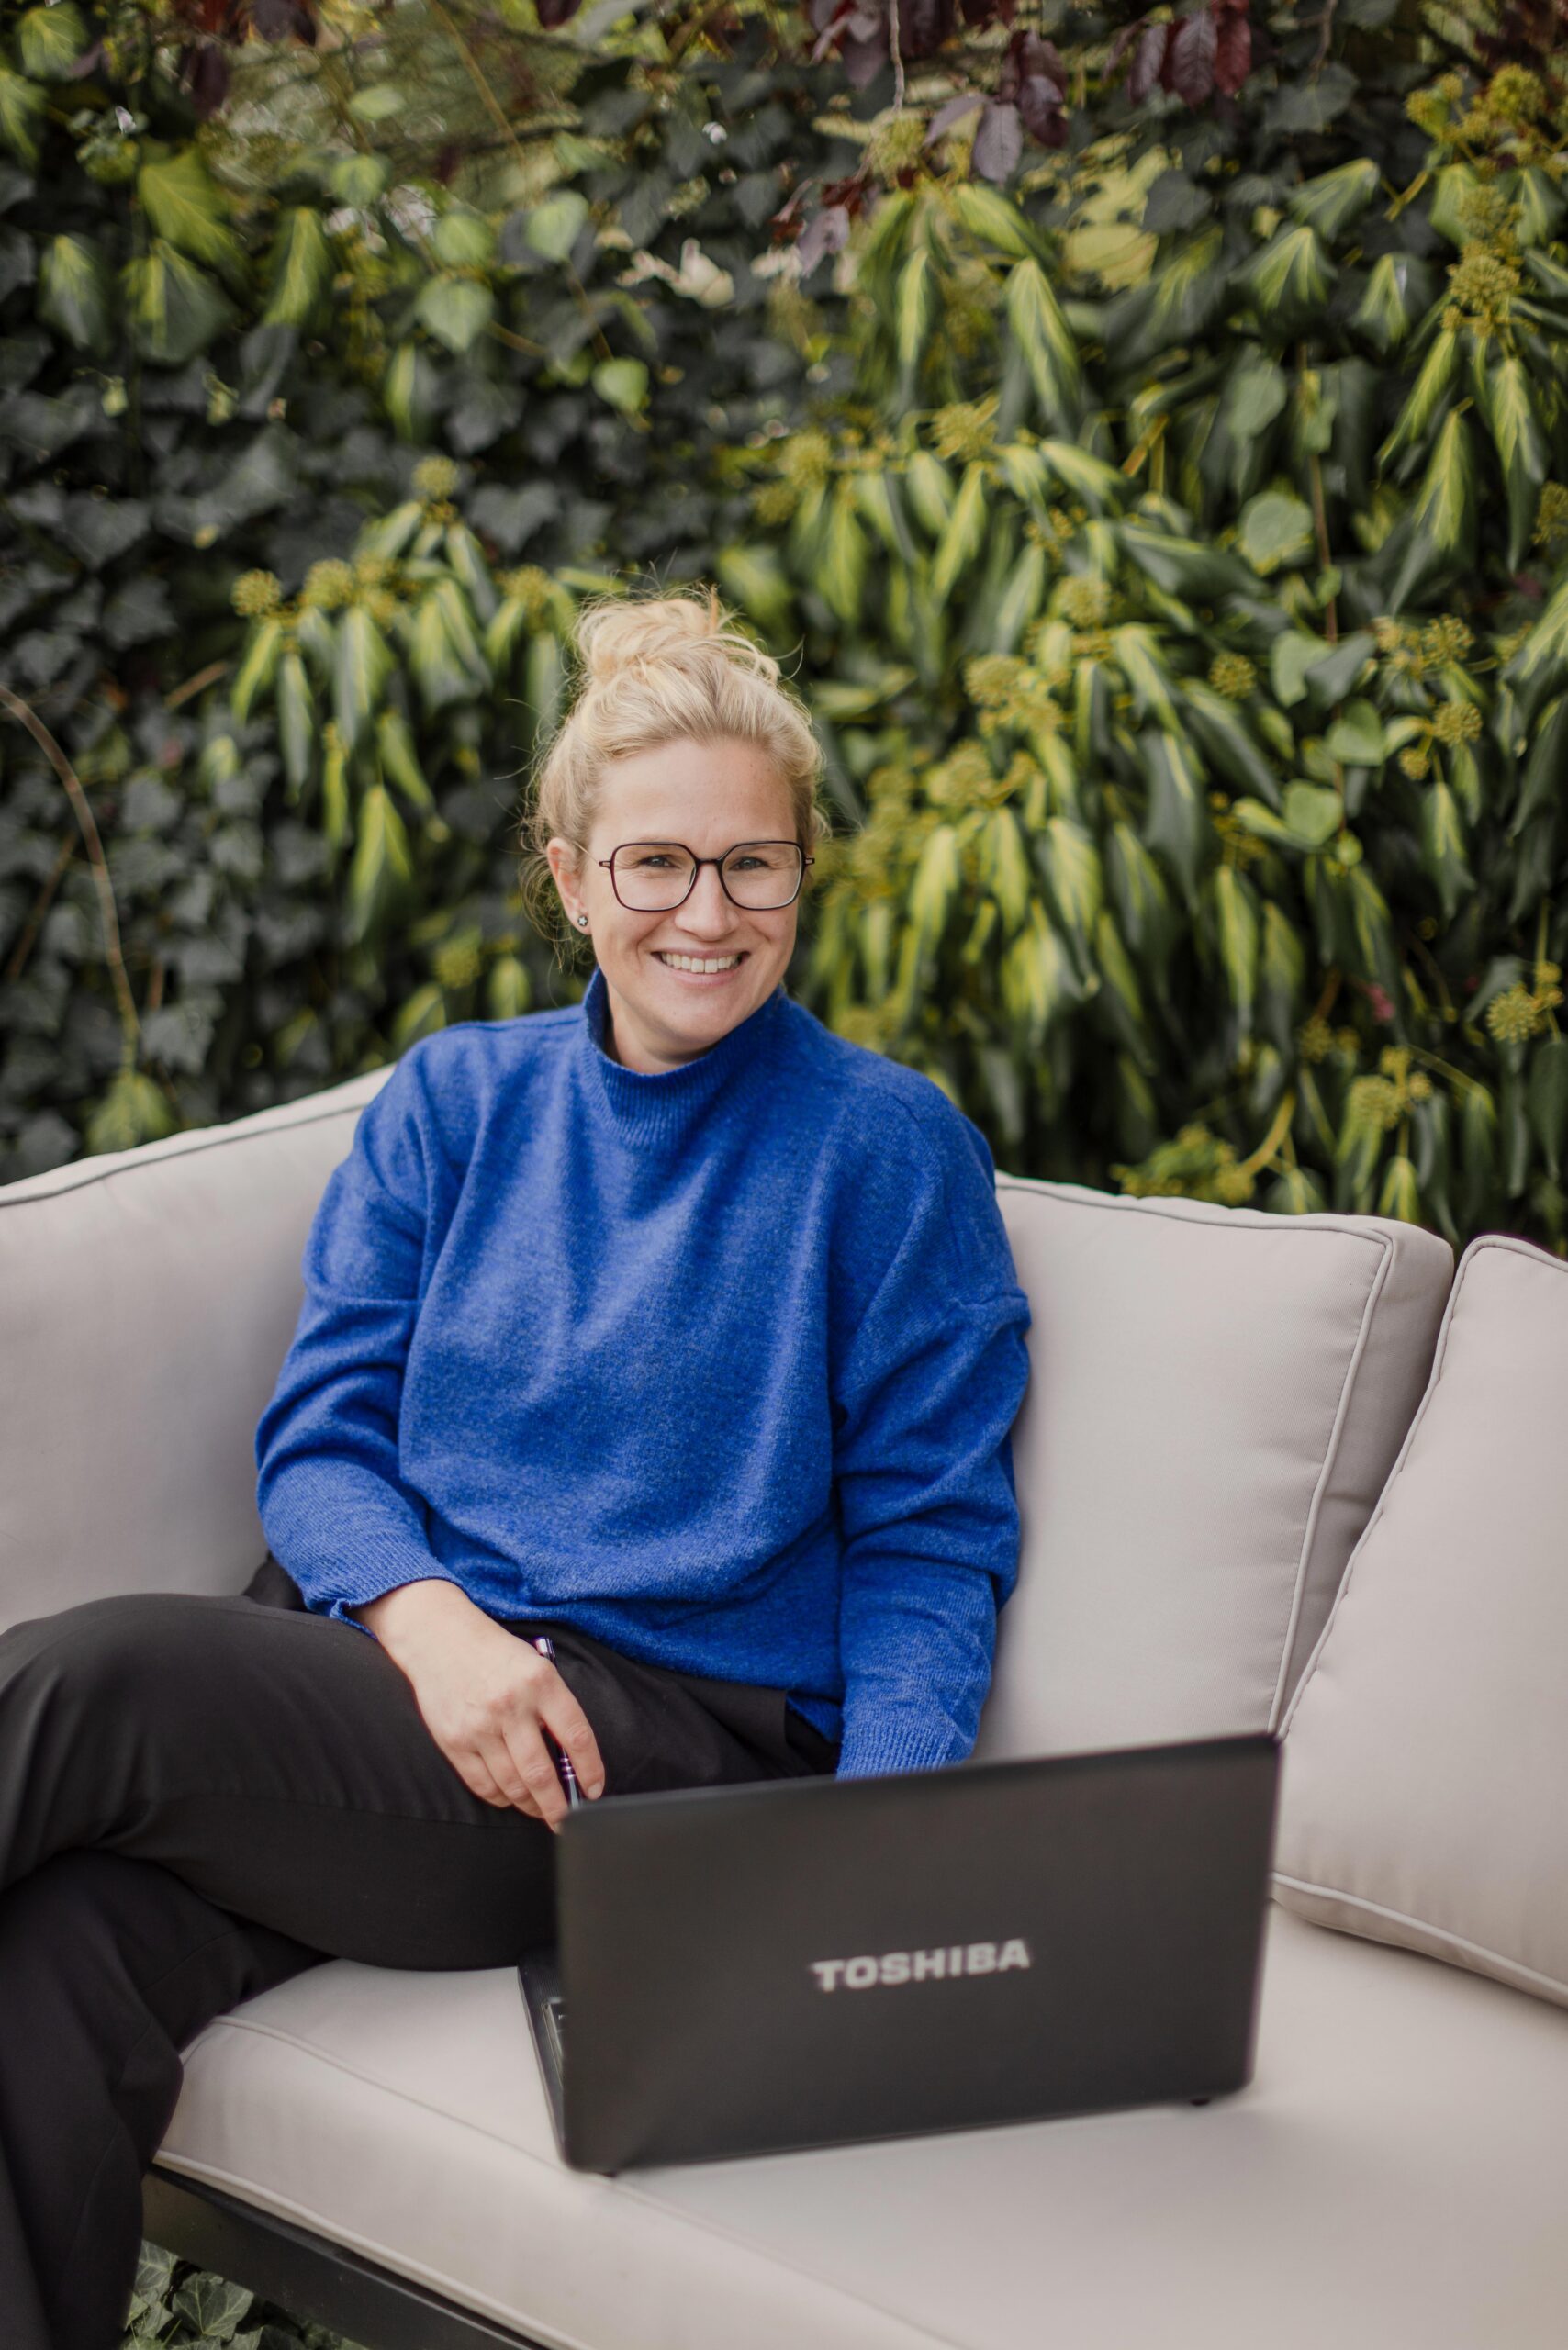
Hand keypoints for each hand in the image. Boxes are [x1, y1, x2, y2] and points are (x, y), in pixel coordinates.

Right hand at [352, 1580, 606, 1831]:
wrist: (439, 1637)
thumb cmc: (494, 1653)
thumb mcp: (535, 1665)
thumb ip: (553, 1706)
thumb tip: (570, 1758)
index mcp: (540, 1683)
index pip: (576, 1736)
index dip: (590, 1770)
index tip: (594, 1790)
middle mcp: (511, 1706)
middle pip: (541, 1773)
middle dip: (557, 1806)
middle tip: (565, 1819)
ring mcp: (480, 1726)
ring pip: (512, 1785)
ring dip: (530, 1805)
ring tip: (538, 1808)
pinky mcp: (454, 1741)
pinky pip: (482, 1784)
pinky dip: (500, 1798)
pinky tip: (510, 1797)